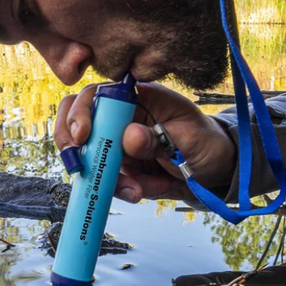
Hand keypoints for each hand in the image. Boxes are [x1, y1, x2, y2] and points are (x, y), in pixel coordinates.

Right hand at [54, 82, 235, 202]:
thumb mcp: (189, 139)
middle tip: (79, 168)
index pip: (98, 94)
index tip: (82, 136)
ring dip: (107, 178)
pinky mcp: (119, 166)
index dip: (82, 111)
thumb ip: (159, 138)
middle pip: (77, 121)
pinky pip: (106, 180)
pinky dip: (121, 189)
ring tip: (137, 190)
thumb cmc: (205, 143)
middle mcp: (121, 117)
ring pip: (89, 157)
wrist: (213, 170)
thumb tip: (129, 136)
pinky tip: (143, 191)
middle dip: (73, 145)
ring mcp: (117, 142)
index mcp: (138, 98)